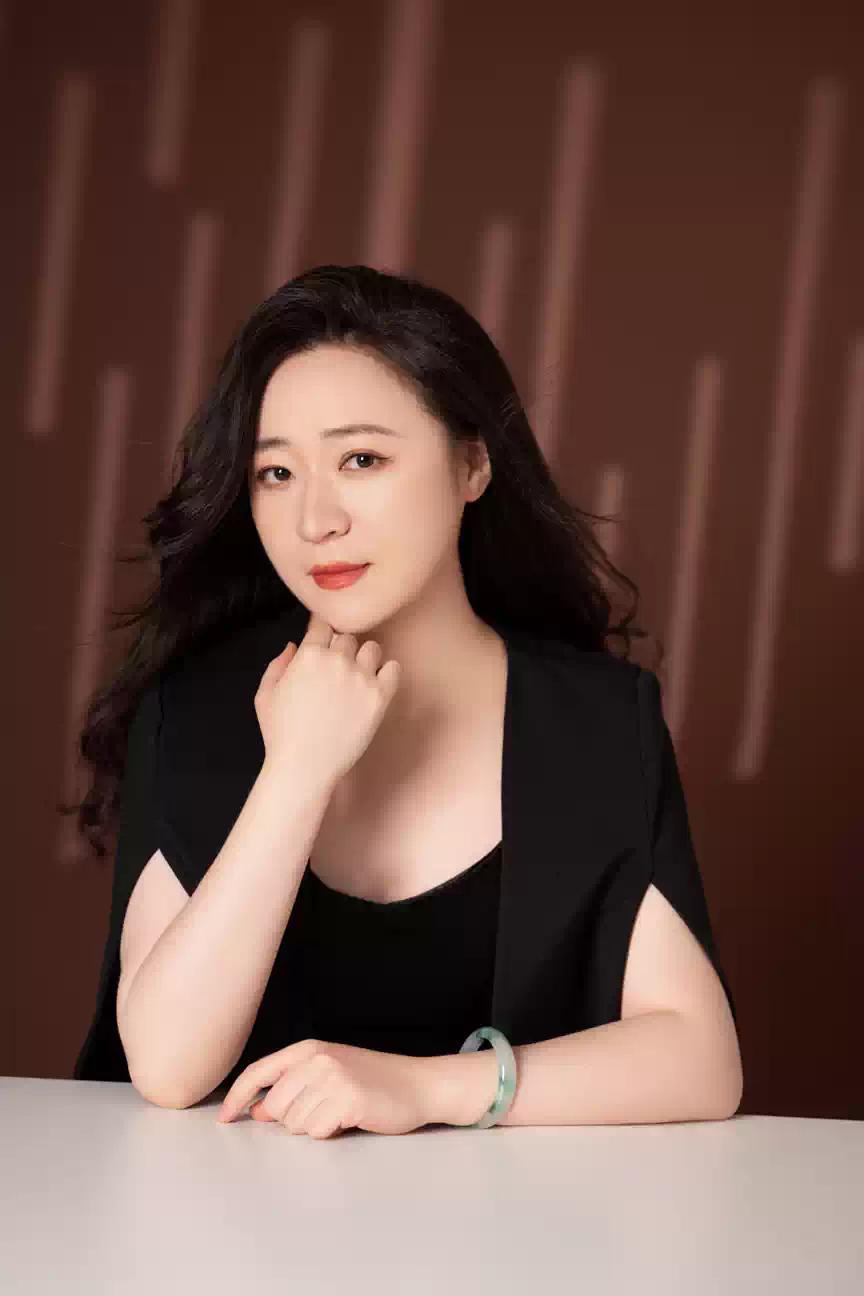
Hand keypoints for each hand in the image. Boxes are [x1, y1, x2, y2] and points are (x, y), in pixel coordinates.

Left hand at [215, 1039, 433, 1137]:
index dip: (236, 1097)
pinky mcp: (348, 1099)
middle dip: (290, 1119)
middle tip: (321, 1111)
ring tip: (339, 1112)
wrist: (418, 1085)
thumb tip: (256, 1110)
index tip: (224, 1118)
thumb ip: (292, 1087)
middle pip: (274, 1106)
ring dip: (312, 1126)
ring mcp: (333, 1078)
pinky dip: (329, 1133)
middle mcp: (318, 1059)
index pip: (258, 1071)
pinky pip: (317, 1132)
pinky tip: (349, 1119)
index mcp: (309, 1049)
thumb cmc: (372, 1082)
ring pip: (294, 1123)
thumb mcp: (329, 1074)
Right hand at [255, 611, 400, 785]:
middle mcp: (337, 660)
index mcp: (309, 655)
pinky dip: (387, 672)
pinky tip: (377, 684)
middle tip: (337, 670)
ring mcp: (361, 678)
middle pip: (348, 637)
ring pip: (372, 649)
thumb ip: (278, 664)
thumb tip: (293, 646)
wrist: (305, 766)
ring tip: (357, 677)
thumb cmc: (281, 734)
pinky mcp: (380, 697)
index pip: (322, 623)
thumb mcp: (265, 695)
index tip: (324, 641)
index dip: (322, 631)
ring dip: (365, 658)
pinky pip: (393, 669)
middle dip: (342, 650)